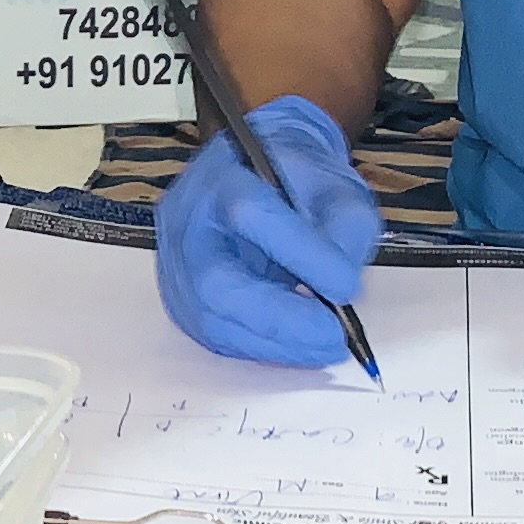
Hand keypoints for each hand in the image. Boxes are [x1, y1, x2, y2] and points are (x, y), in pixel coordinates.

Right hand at [155, 96, 380, 365]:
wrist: (257, 178)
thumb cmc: (296, 180)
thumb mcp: (336, 185)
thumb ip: (345, 228)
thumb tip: (342, 290)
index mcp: (223, 175)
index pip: (252, 214)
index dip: (301, 256)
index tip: (347, 289)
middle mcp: (186, 220)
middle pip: (215, 282)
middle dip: (280, 319)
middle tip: (333, 337)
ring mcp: (176, 263)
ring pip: (212, 319)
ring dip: (275, 343)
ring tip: (324, 345)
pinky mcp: (180, 299)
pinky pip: (215, 335)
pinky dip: (263, 347)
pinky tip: (296, 344)